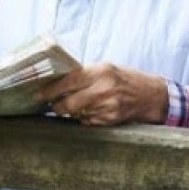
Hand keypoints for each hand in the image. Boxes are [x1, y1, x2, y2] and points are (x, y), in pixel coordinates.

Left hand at [37, 63, 167, 125]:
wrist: (151, 95)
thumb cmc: (125, 78)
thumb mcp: (105, 68)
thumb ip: (84, 74)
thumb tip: (56, 81)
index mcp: (100, 71)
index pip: (67, 81)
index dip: (49, 89)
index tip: (37, 94)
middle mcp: (103, 89)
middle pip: (67, 103)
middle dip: (56, 105)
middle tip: (51, 104)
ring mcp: (107, 107)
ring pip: (75, 114)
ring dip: (71, 111)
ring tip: (78, 104)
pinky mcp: (110, 120)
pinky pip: (87, 121)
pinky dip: (85, 117)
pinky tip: (93, 110)